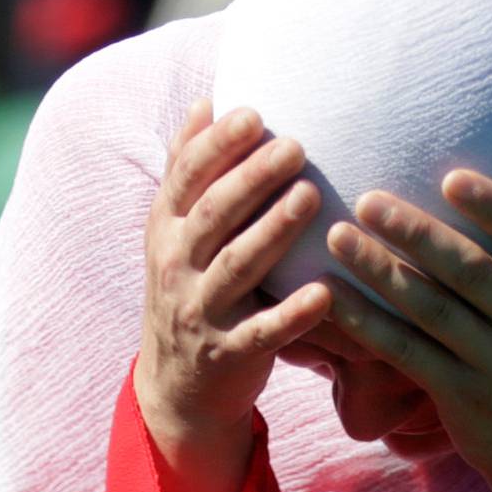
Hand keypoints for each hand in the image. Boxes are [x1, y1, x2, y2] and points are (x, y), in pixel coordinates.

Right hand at [134, 101, 331, 491]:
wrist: (176, 389)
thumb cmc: (190, 292)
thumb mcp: (174, 235)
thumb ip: (189, 173)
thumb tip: (206, 102)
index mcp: (165, 233)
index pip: (184, 181)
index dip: (215, 146)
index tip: (253, 113)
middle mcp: (175, 269)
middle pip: (211, 216)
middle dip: (250, 179)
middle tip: (295, 145)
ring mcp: (199, 314)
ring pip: (234, 268)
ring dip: (272, 232)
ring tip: (310, 196)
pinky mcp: (228, 355)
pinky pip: (262, 334)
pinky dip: (292, 315)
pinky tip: (325, 293)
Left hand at [325, 171, 491, 491]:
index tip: (450, 176)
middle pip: (471, 271)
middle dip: (416, 232)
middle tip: (366, 198)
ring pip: (430, 309)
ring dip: (379, 270)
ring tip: (337, 236)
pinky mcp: (461, 400)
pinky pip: (406, 355)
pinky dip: (368, 326)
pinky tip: (333, 300)